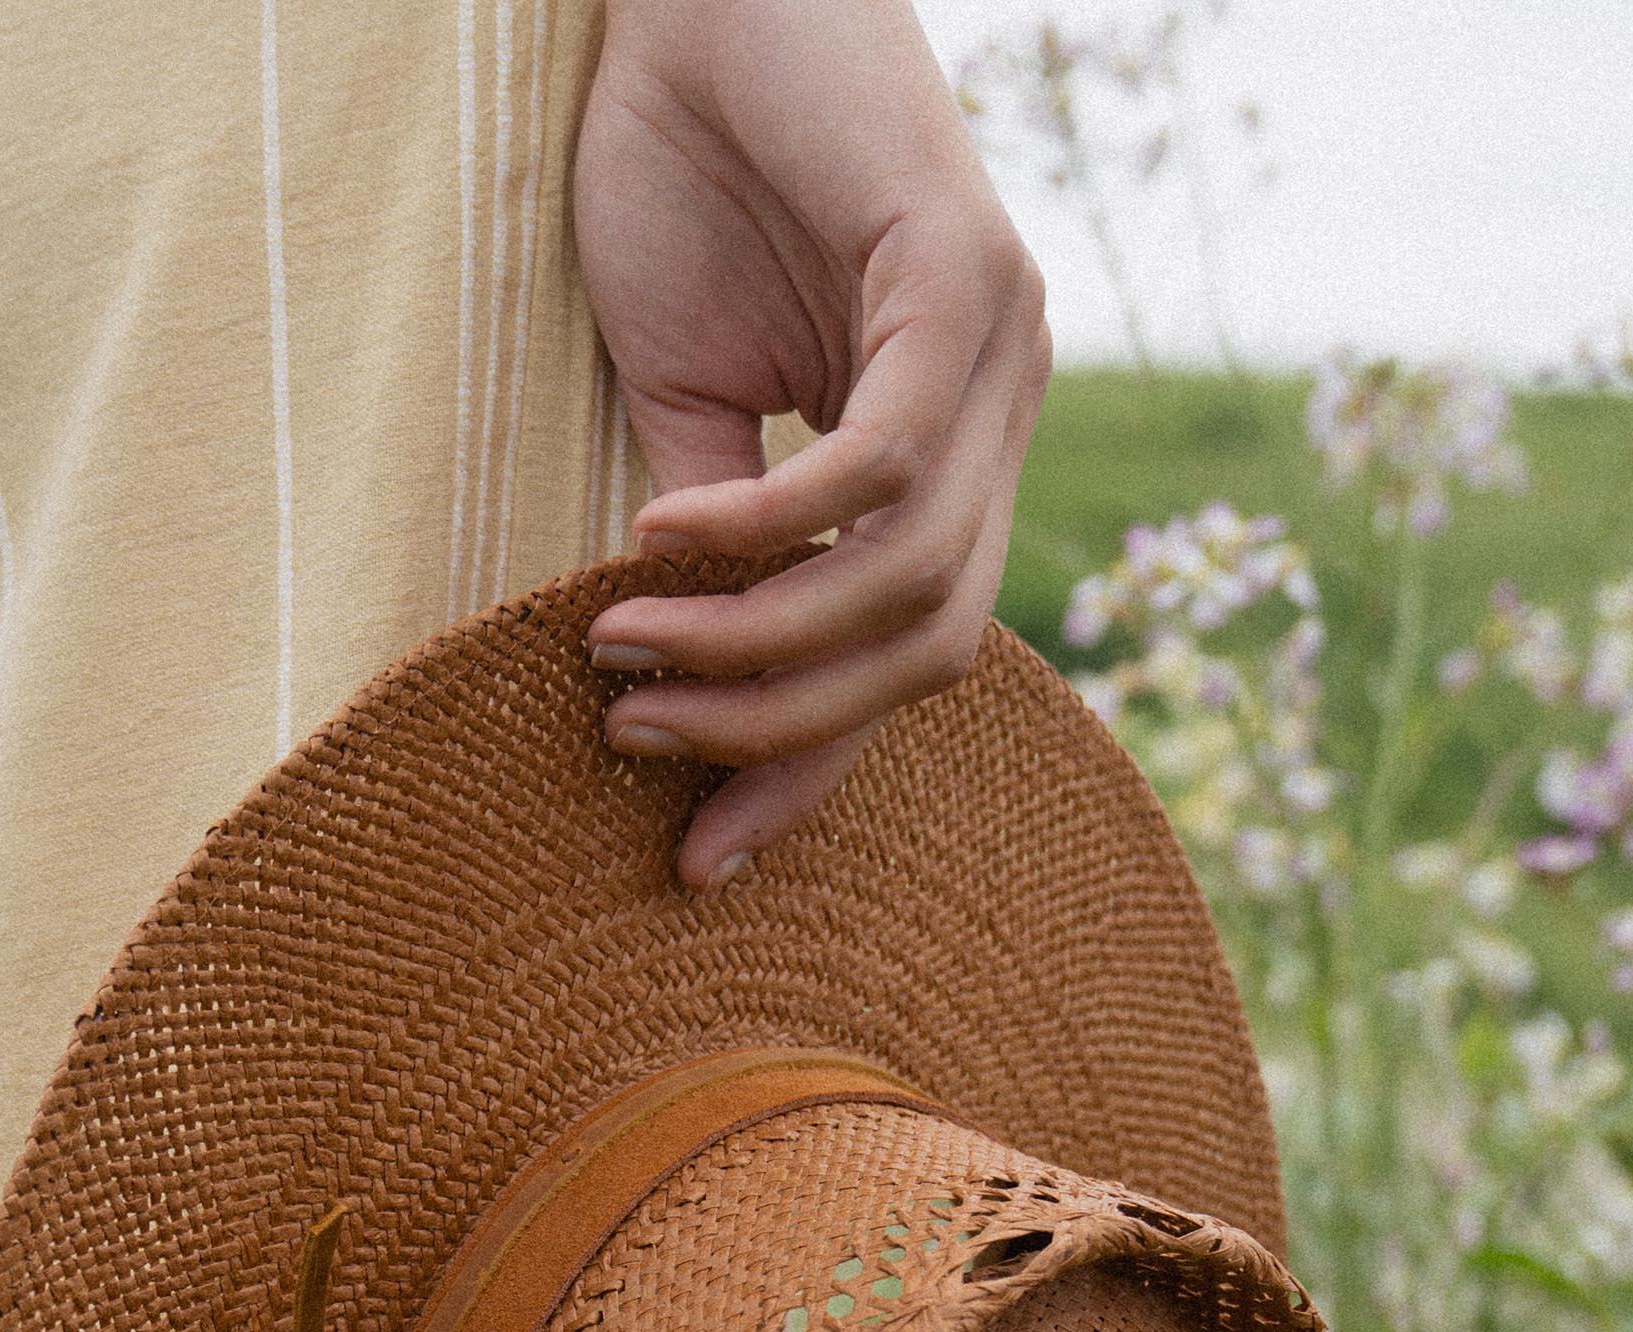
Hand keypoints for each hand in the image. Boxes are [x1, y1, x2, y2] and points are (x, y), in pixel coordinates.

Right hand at [573, 0, 1050, 887]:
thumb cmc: (683, 174)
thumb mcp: (684, 402)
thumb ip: (715, 545)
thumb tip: (679, 691)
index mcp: (957, 451)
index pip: (908, 658)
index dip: (807, 770)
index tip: (700, 857)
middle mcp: (1007, 409)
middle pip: (928, 650)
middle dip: (779, 729)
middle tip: (638, 735)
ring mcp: (1005, 344)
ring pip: (911, 580)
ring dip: (757, 644)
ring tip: (625, 646)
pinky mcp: (965, 272)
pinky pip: (879, 464)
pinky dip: (767, 527)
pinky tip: (661, 538)